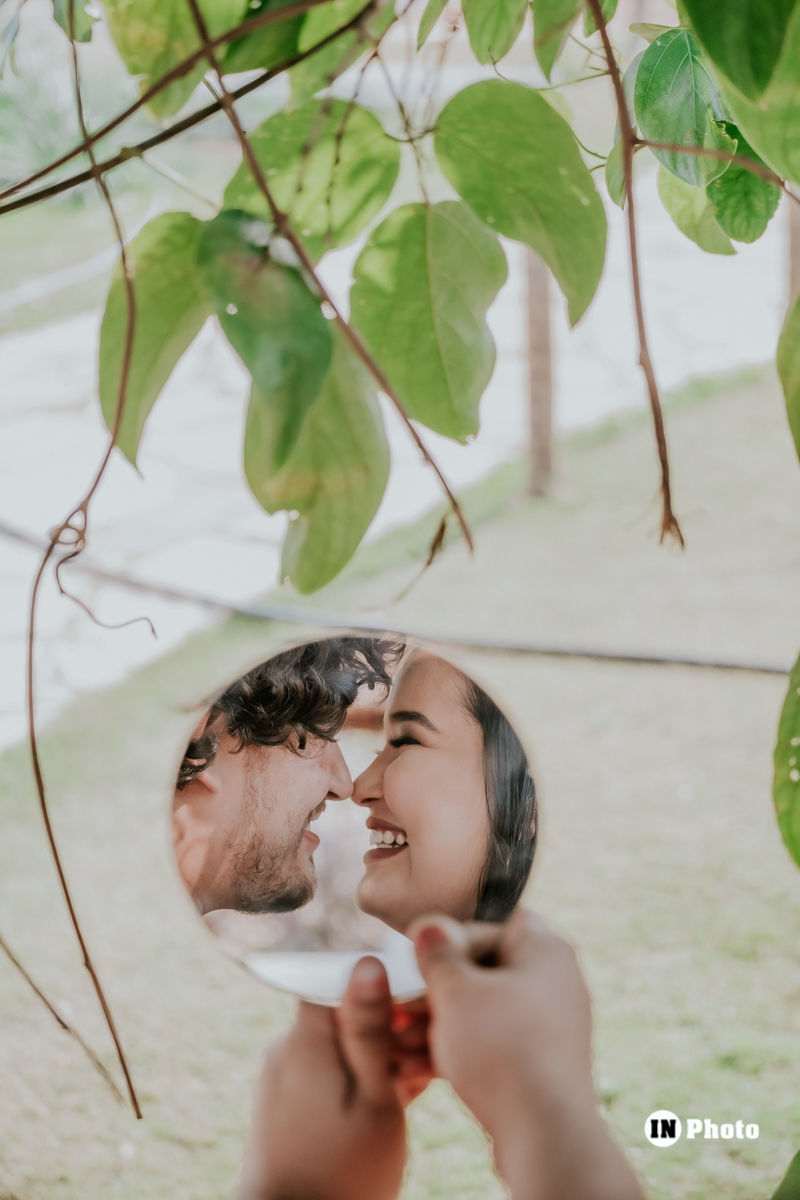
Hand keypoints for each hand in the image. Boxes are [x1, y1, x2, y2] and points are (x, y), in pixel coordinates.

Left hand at [235, 957, 407, 1199]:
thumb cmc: (342, 1172)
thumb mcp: (373, 1099)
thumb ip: (368, 1030)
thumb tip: (368, 960)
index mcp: (306, 1038)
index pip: (335, 972)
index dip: (380, 979)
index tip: (414, 1003)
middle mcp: (288, 1049)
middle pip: (342, 1010)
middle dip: (387, 1022)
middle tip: (427, 1052)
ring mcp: (286, 1078)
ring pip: (341, 1045)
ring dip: (380, 1054)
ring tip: (419, 1079)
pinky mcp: (289, 1105)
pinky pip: (330, 1074)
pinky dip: (362, 1079)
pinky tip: (398, 1097)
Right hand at [409, 908, 644, 1199]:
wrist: (544, 1135)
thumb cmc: (500, 1051)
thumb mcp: (455, 992)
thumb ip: (437, 952)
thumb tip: (429, 924)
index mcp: (544, 949)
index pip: (490, 922)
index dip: (448, 935)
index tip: (415, 955)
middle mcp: (554, 981)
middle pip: (482, 969)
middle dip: (434, 990)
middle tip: (397, 1007)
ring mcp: (550, 1025)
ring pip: (482, 1011)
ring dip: (437, 1023)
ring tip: (396, 1043)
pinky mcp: (541, 1064)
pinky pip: (492, 1044)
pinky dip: (457, 1050)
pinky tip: (413, 1067)